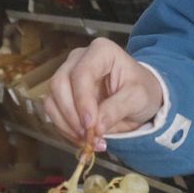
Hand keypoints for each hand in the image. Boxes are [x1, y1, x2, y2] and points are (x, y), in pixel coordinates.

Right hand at [45, 39, 161, 150]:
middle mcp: (79, 59)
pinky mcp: (62, 94)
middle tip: (88, 136)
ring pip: (51, 99)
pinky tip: (82, 139)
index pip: (82, 73)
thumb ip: (117, 110)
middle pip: (60, 83)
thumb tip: (96, 127)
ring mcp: (67, 75)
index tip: (90, 124)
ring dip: (65, 125)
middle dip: (71, 114)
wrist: (138, 97)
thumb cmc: (141, 90)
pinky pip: (53, 112)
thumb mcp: (138, 99)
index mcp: (101, 51)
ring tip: (87, 141)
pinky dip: (64, 129)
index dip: (82, 100)